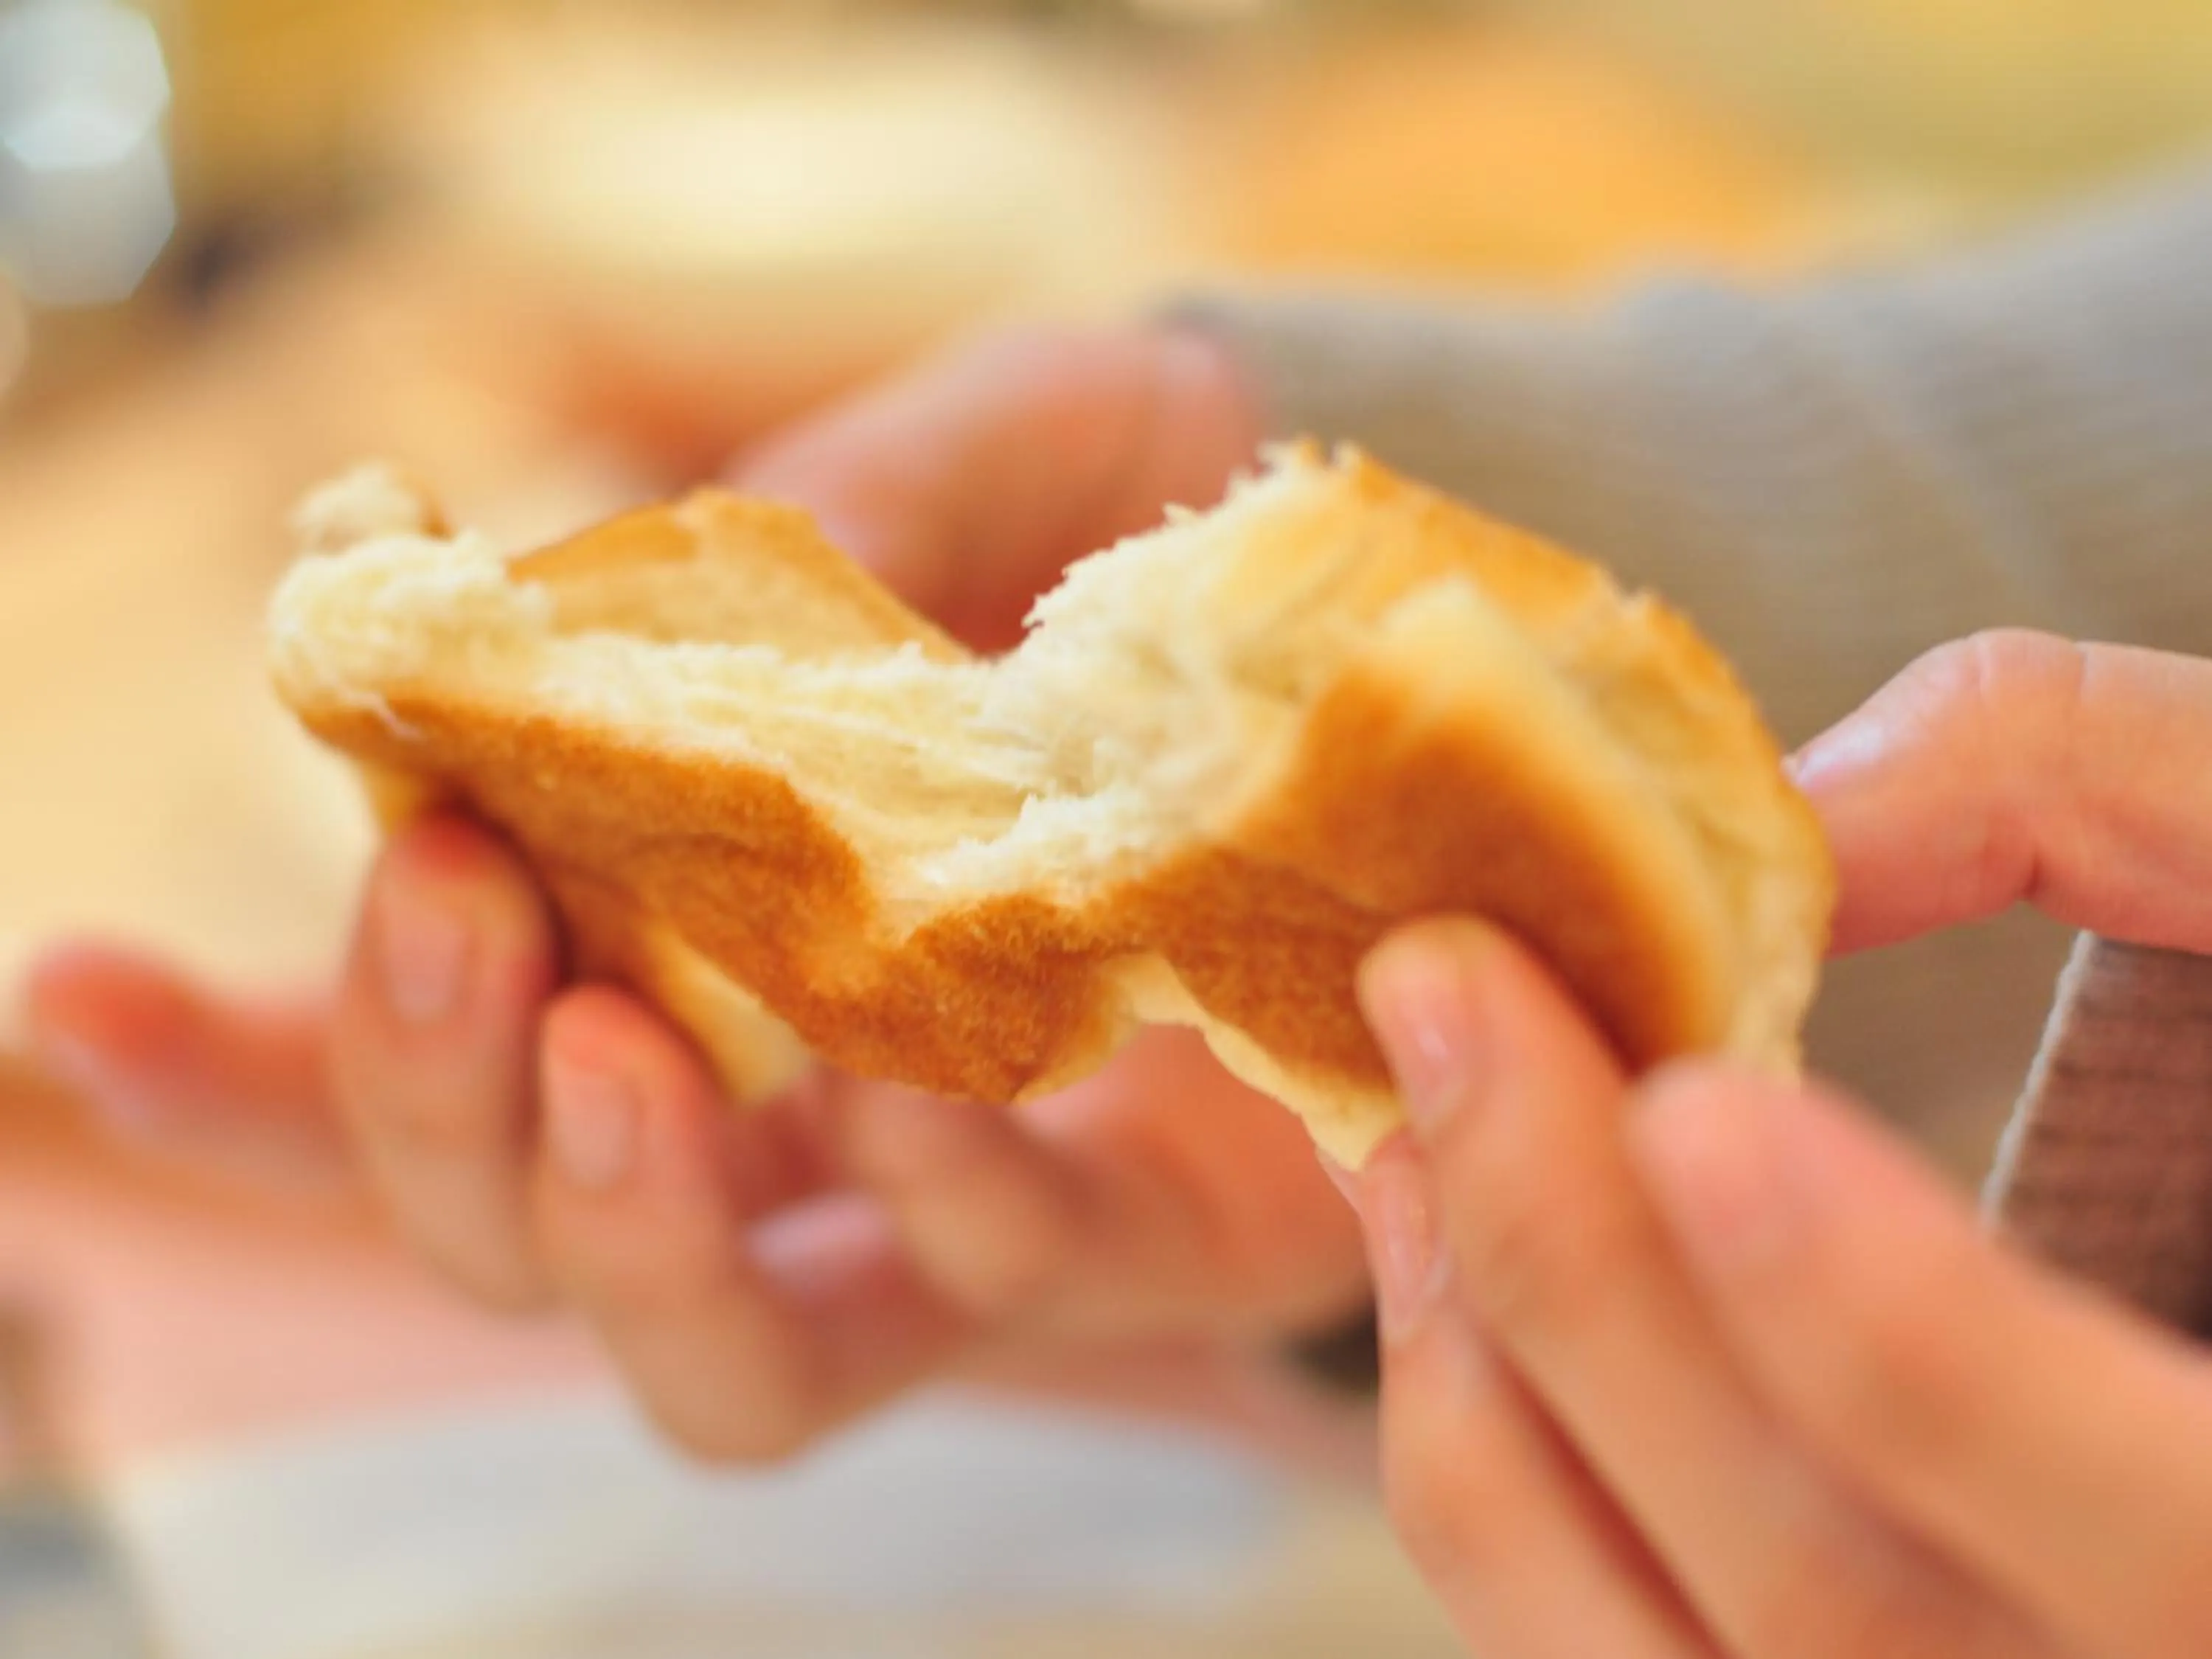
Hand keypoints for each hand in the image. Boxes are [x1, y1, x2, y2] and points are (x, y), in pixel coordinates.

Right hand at [22, 325, 1379, 1472]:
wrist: (1430, 617)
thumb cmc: (1162, 526)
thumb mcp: (977, 459)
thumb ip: (798, 543)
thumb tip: (588, 637)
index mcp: (686, 948)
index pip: (423, 1054)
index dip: (239, 1070)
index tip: (71, 1002)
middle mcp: (791, 1120)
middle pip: (521, 1243)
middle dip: (434, 1114)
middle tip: (459, 921)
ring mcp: (961, 1214)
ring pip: (721, 1361)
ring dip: (626, 1234)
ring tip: (625, 1050)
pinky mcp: (1150, 1244)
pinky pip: (1001, 1290)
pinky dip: (941, 1192)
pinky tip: (924, 1073)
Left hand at [1344, 630, 2211, 1656]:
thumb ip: (2107, 790)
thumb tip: (1795, 824)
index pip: (2173, 1537)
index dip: (1910, 1340)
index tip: (1701, 1101)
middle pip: (1845, 1608)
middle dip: (1596, 1286)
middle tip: (1437, 992)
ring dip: (1493, 1390)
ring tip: (1398, 1119)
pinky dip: (1498, 1487)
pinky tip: (1443, 1275)